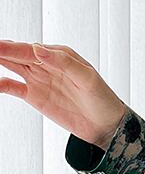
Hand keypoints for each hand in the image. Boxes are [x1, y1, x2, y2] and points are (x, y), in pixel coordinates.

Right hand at [0, 39, 127, 148]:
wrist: (106, 126)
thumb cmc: (102, 99)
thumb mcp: (88, 79)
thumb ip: (64, 63)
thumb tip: (39, 48)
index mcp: (58, 54)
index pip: (28, 48)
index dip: (8, 47)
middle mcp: (45, 63)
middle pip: (14, 53)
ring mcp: (37, 79)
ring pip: (9, 65)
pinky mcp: (34, 96)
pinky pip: (10, 87)